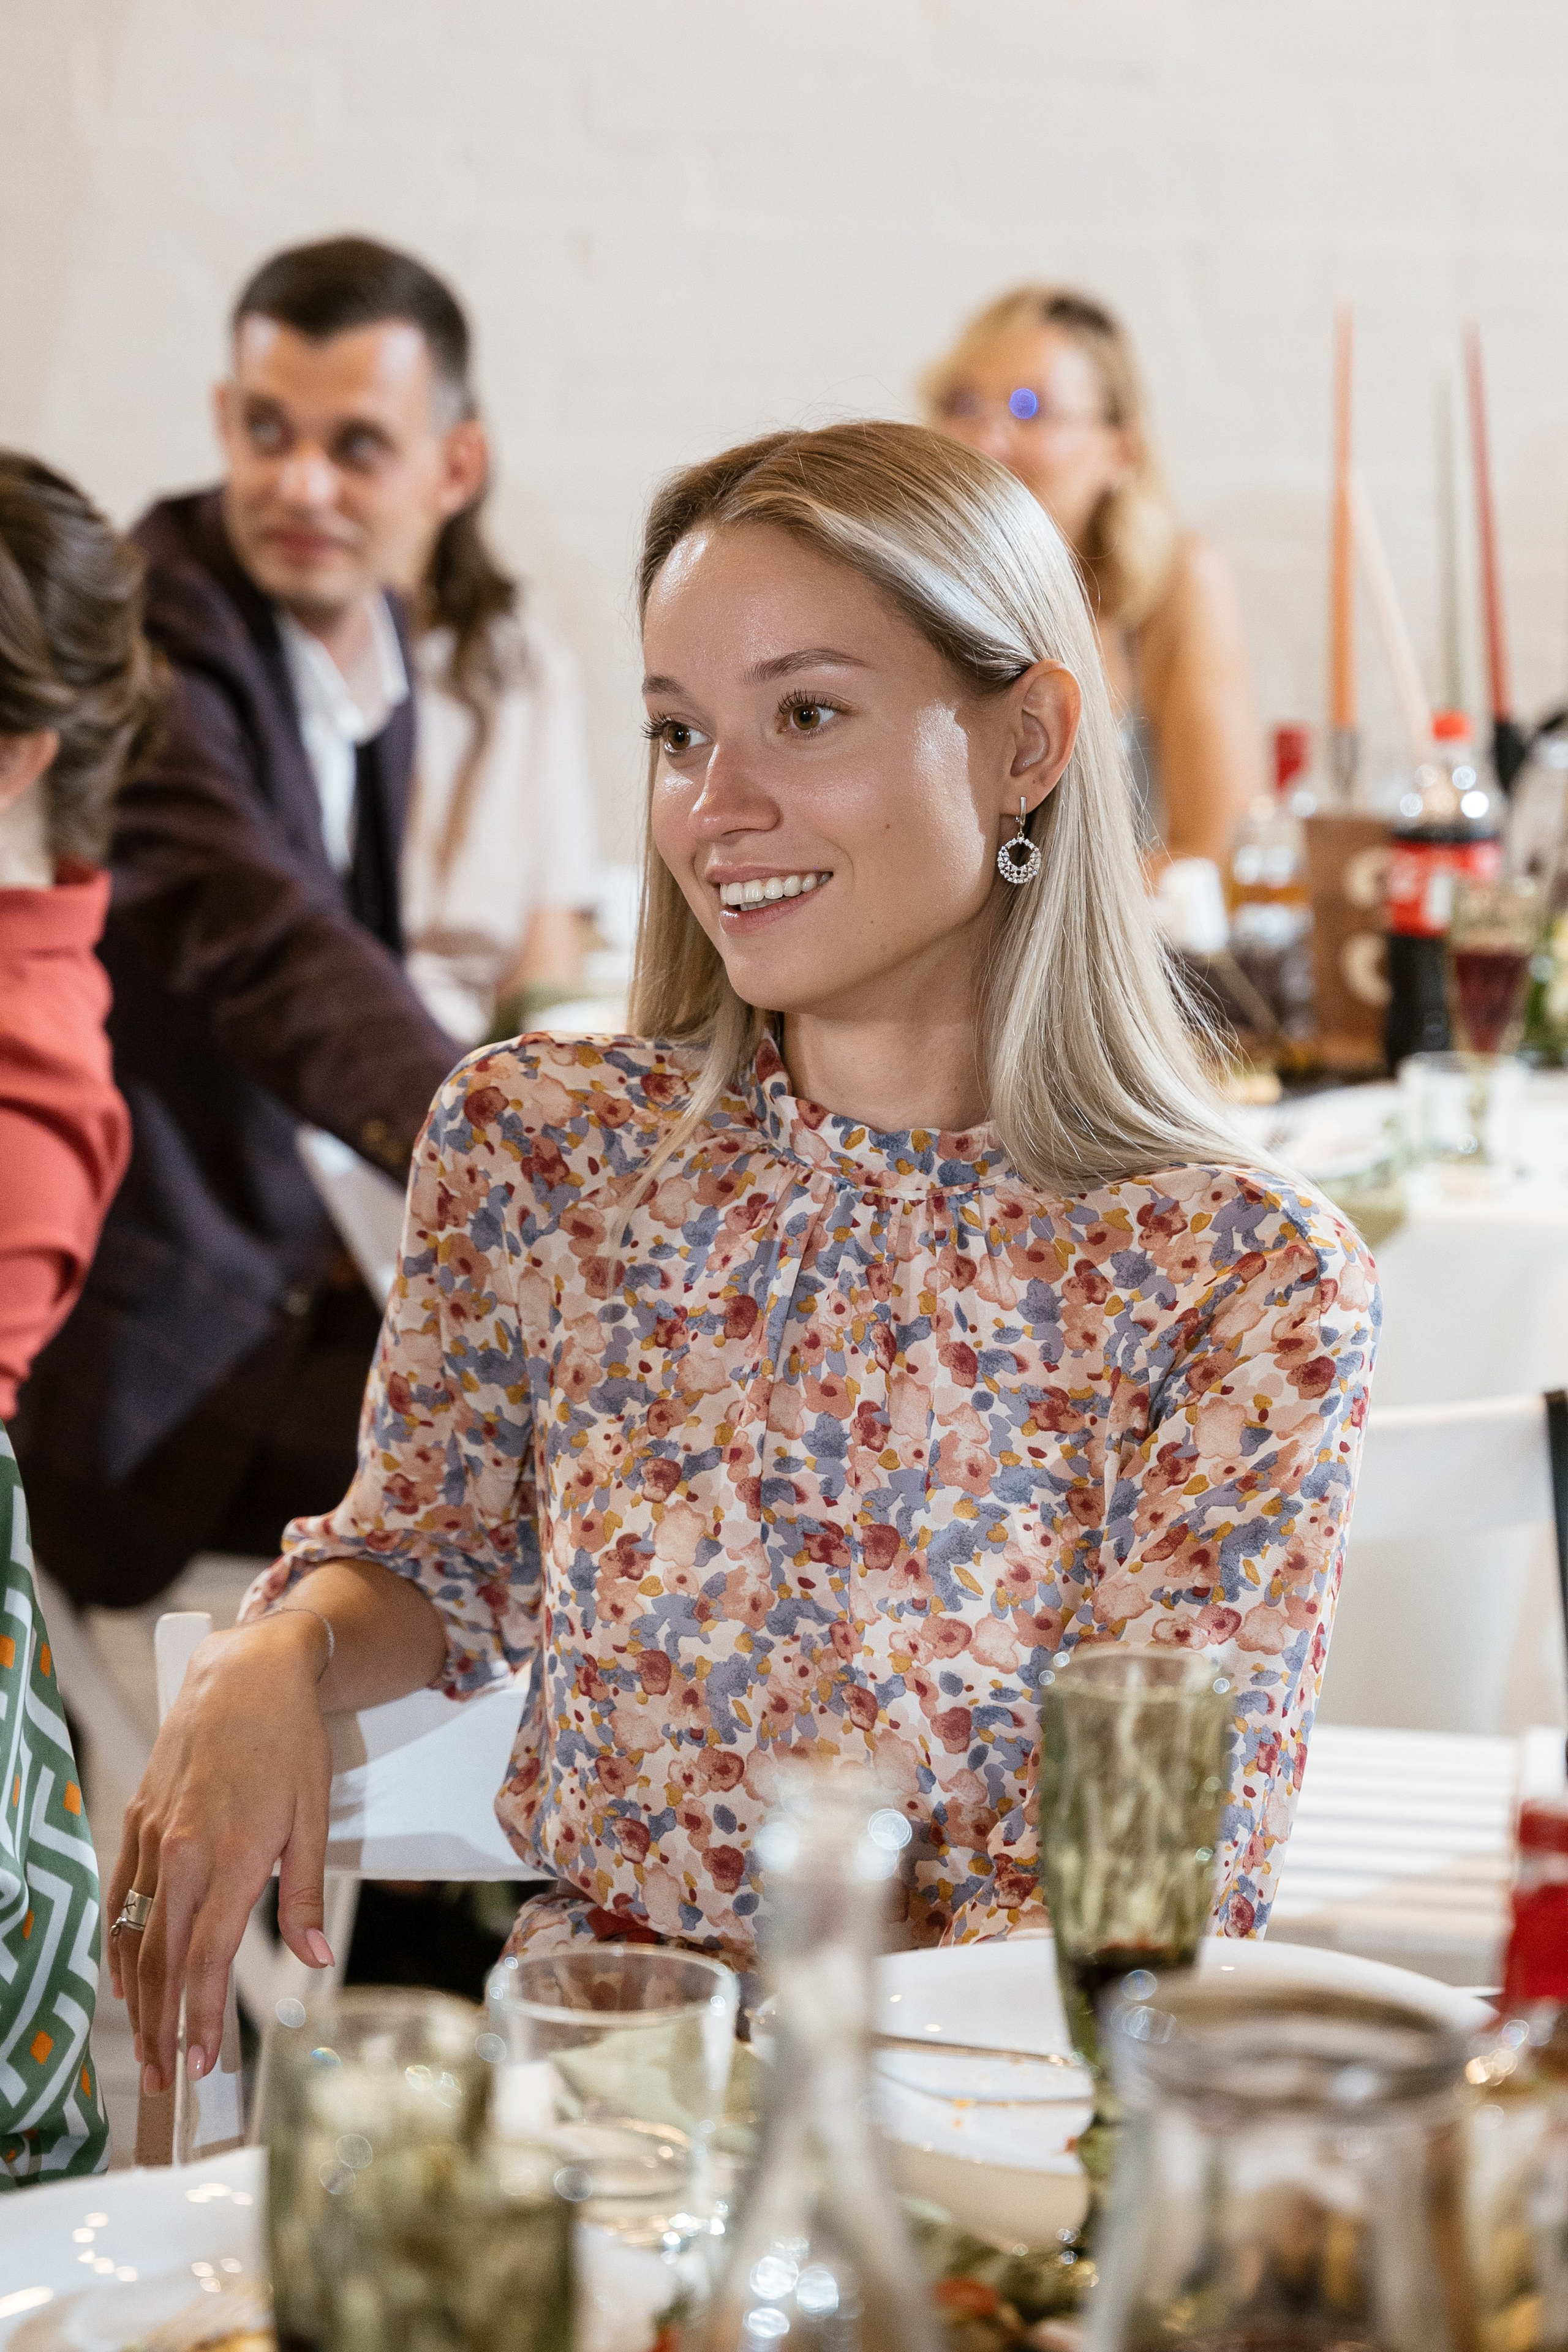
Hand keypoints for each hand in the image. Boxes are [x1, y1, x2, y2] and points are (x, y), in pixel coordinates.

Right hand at [107, 1611, 334, 2094]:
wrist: (245, 1673)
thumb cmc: (289, 1740)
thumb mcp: (314, 1814)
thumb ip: (306, 1891)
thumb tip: (314, 1959)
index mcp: (230, 1855)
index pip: (205, 1959)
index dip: (199, 2017)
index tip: (198, 2064)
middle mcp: (181, 1852)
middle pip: (162, 1960)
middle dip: (161, 2027)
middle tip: (164, 2081)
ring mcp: (152, 1836)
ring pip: (134, 1935)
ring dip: (137, 1998)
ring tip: (145, 2046)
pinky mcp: (137, 1820)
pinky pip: (120, 1896)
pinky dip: (120, 1944)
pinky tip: (126, 1978)